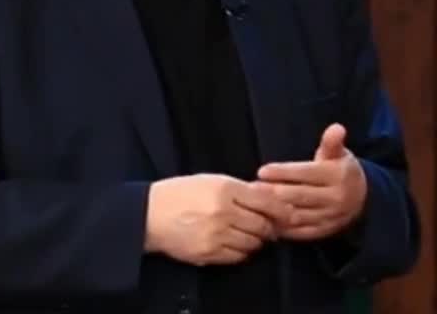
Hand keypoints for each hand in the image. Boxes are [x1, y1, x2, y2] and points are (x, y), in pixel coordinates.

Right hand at [145, 173, 293, 264]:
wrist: (149, 215)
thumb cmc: (180, 193)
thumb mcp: (212, 180)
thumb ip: (241, 189)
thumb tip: (268, 198)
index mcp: (226, 189)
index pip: (266, 201)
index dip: (281, 209)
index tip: (288, 213)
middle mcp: (223, 212)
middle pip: (263, 225)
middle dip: (271, 226)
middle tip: (272, 226)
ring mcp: (216, 235)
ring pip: (252, 243)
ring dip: (257, 240)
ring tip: (253, 233)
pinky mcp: (208, 253)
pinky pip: (237, 256)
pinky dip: (242, 251)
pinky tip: (237, 243)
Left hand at [256, 124, 367, 240]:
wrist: (362, 200)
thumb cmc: (341, 170)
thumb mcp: (339, 154)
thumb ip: (332, 142)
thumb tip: (336, 128)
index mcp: (337, 176)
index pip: (306, 173)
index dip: (283, 172)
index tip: (261, 171)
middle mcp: (335, 198)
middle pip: (299, 196)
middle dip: (273, 192)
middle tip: (252, 188)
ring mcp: (330, 217)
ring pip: (297, 216)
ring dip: (274, 210)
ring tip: (255, 203)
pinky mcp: (324, 232)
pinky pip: (299, 232)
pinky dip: (282, 227)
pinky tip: (267, 218)